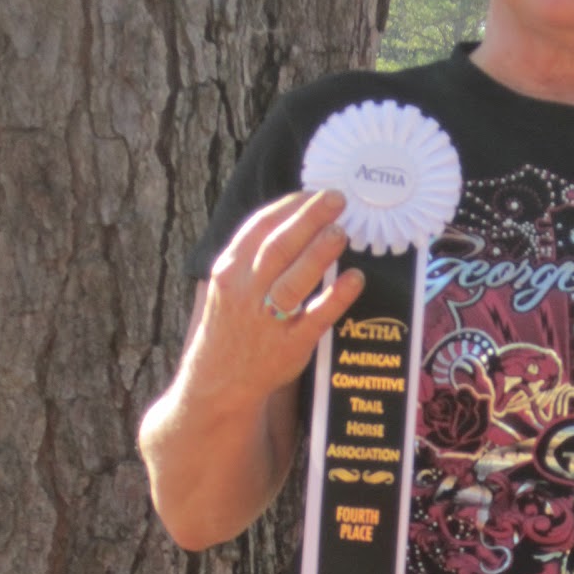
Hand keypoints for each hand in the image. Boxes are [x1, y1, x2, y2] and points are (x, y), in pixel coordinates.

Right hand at [183, 190, 365, 406]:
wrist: (217, 381)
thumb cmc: (231, 326)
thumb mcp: (230, 284)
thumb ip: (255, 255)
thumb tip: (295, 218)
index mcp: (230, 270)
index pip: (259, 227)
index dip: (290, 206)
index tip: (314, 193)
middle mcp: (245, 292)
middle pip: (279, 246)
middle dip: (310, 218)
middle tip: (338, 200)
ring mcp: (267, 320)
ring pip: (294, 279)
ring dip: (320, 252)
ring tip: (342, 233)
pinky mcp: (289, 346)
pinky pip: (316, 317)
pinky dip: (338, 297)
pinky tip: (356, 279)